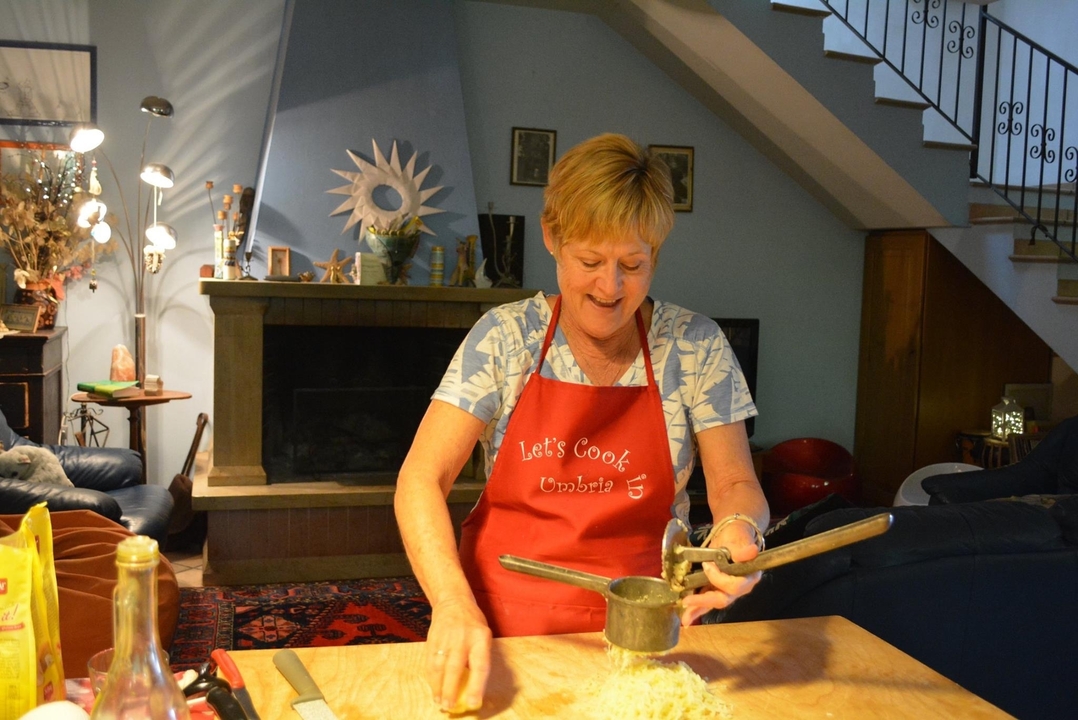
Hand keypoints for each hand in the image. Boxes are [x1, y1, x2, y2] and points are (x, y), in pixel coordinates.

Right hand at [425, 595, 492, 712]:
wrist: (453, 601)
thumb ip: (479, 658)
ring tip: (439, 702)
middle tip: (449, 707)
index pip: (480, 665)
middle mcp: (462, 637)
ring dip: (438, 687)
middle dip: (451, 690)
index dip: (476, 686)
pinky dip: (431, 678)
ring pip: (439, 667)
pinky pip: (430, 662)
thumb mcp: (483, 636)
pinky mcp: (432, 639)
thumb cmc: (473, 624)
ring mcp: (445, 637)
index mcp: (481, 637)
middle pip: (455, 667)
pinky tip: (433, 688)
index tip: (472, 703)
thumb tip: (474, 689)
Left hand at [679, 521, 762, 624]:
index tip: (707, 565)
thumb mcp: (739, 541)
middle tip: (687, 600)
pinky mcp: (716, 590)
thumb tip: (752, 550)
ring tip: (684, 619)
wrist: (733, 537)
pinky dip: (696, 609)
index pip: (735, 586)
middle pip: (723, 599)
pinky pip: (707, 602)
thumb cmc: (737, 538)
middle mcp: (740, 588)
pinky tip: (686, 618)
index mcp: (748, 577)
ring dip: (698, 610)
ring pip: (713, 603)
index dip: (719, 579)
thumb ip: (743, 551)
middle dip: (704, 600)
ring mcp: (727, 591)